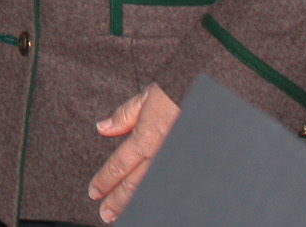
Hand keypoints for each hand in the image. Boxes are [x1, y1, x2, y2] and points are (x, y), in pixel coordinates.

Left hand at [87, 83, 179, 221]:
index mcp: (146, 138)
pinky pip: (170, 184)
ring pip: (151, 189)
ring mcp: (175, 160)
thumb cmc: (180, 91)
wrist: (210, 91)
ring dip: (135, 204)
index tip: (94, 192)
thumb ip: (124, 116)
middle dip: (117, 201)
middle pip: (134, 184)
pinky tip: (151, 204)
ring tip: (122, 216)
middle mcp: (160, 154)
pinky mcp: (191, 164)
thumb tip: (102, 128)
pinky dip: (158, 196)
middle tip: (105, 214)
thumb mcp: (146, 97)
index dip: (105, 181)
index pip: (119, 165)